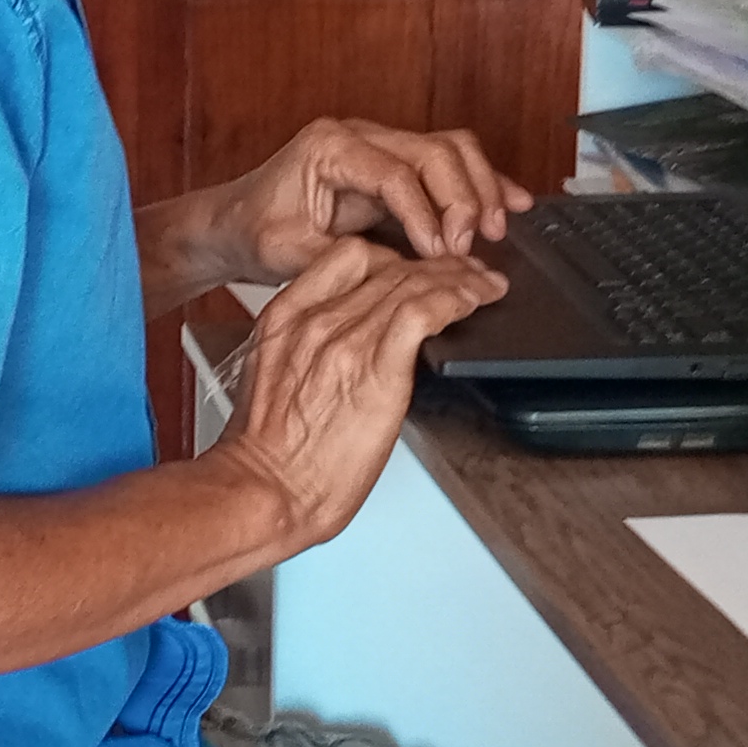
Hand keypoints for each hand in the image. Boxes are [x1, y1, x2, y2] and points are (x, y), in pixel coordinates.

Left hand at [208, 116, 533, 285]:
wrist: (235, 222)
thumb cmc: (255, 231)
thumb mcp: (290, 255)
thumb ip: (347, 260)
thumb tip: (406, 270)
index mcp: (329, 148)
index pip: (395, 173)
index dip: (425, 214)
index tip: (440, 251)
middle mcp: (359, 137)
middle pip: (434, 152)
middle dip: (463, 199)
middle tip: (470, 246)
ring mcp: (380, 146)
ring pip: (450, 151)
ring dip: (481, 188)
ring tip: (496, 230)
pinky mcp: (394, 166)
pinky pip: (448, 165)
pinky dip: (481, 184)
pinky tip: (510, 204)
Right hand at [208, 235, 508, 554]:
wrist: (263, 489)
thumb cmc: (265, 452)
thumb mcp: (270, 378)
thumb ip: (305, 350)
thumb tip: (342, 351)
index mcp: (286, 317)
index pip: (349, 257)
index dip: (393, 257)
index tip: (416, 270)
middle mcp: (317, 319)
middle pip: (390, 266)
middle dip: (436, 266)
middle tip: (465, 274)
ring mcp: (348, 341)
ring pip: (413, 282)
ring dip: (459, 279)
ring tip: (484, 285)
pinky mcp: (378, 369)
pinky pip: (425, 313)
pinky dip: (457, 300)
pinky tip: (475, 302)